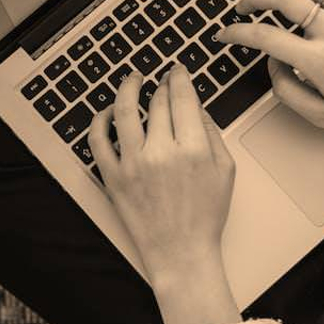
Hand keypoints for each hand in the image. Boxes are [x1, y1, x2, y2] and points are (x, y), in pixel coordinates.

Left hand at [90, 66, 240, 323]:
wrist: (180, 252)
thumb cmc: (205, 216)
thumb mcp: (225, 170)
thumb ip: (211, 133)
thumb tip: (195, 106)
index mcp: (193, 149)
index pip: (182, 98)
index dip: (179, 78)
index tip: (177, 70)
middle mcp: (161, 153)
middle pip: (157, 103)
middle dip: (160, 85)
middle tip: (160, 80)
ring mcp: (133, 165)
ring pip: (125, 112)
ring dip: (127, 89)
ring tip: (131, 80)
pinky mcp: (112, 178)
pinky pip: (98, 141)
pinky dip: (100, 121)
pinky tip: (107, 112)